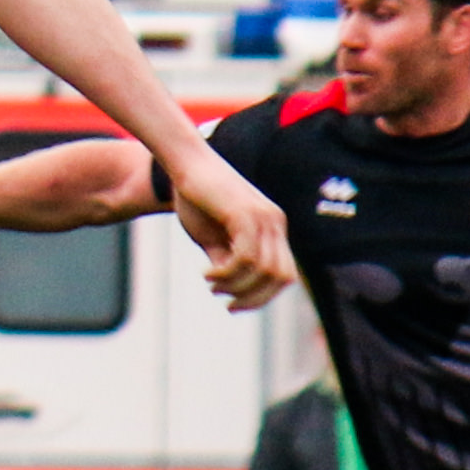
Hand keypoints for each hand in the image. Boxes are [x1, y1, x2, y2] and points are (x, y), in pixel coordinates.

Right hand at [166, 153, 294, 310]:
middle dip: (252, 298)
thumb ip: (227, 261)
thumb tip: (232, 288)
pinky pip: (246, 257)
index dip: (262, 297)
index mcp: (273, 228)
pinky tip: (207, 274)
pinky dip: (227, 273)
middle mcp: (275, 222)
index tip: (233, 305)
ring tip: (212, 284)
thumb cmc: (196, 199)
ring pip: (262, 270)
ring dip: (235, 286)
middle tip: (224, 301)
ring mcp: (264, 217)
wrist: (185, 164)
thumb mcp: (213, 239)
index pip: (284, 275)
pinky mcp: (246, 213)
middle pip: (280, 277)